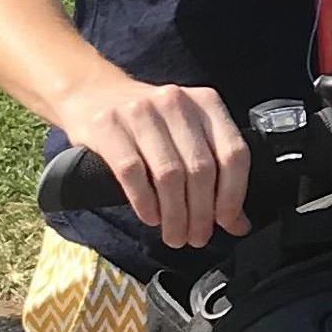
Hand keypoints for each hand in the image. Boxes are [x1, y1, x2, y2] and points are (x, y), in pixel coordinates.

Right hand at [53, 73, 248, 251]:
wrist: (92, 93)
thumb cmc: (148, 122)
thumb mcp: (186, 136)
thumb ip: (215, 172)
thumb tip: (239, 223)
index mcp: (205, 103)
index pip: (233, 153)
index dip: (233, 194)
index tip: (226, 221)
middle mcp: (176, 102)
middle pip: (200, 169)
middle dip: (201, 213)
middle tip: (197, 237)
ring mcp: (140, 112)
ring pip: (169, 174)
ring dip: (175, 215)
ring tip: (175, 235)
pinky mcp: (108, 126)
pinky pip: (132, 172)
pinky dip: (145, 202)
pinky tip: (151, 217)